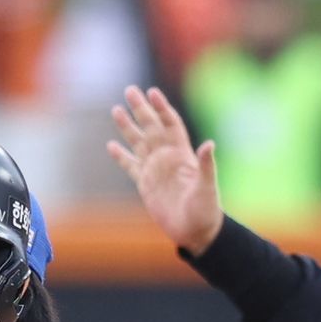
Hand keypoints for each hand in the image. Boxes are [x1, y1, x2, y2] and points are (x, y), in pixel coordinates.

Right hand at [107, 85, 222, 256]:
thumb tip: (209, 144)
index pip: (170, 124)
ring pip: (138, 142)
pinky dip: (121, 156)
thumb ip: (206, 165)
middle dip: (141, 109)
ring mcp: (155, 170)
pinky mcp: (145, 185)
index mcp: (182, 153)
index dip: (162, 108)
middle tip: (129, 90)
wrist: (194, 231)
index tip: (153, 92)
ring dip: (128, 127)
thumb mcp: (207, 186)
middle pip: (151, 127)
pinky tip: (111, 145)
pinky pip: (130, 166)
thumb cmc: (205, 209)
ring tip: (116, 110)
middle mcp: (167, 157)